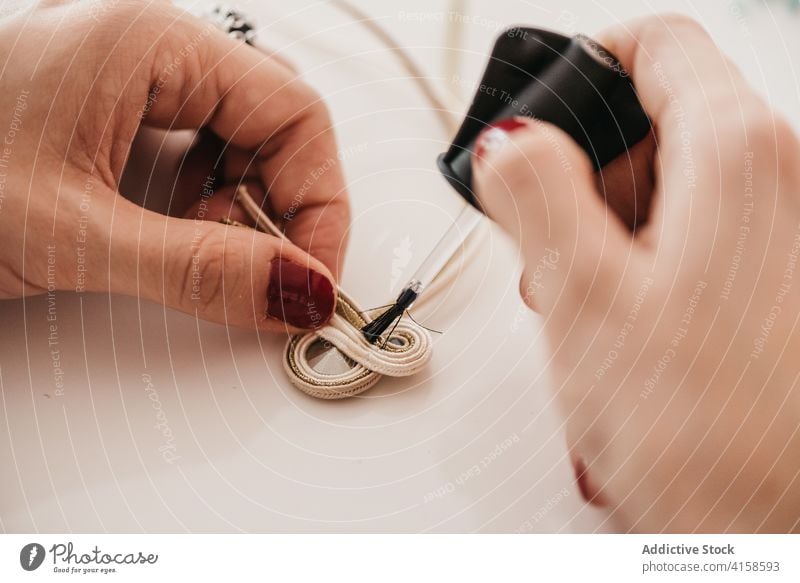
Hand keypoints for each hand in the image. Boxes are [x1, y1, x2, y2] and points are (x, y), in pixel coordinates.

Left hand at [0, 0, 348, 329]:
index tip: (312, 278)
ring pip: (244, 143)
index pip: (297, 115)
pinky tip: (179, 233)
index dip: (321, 204)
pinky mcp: (117, 116)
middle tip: (266, 275)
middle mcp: (150, 49)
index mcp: (150, 40)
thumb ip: (196, 269)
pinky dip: (209, 206)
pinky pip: (201, 154)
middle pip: (278, 127)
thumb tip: (295, 292)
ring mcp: (133, 81)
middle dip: (285, 209)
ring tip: (209, 253)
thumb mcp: (71, 232)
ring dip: (247, 211)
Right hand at [472, 14, 799, 531]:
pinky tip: (617, 317)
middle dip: (586, 170)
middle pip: (659, 120)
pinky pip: (695, 236)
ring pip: (671, 183)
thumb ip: (535, 194)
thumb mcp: (582, 294)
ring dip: (606, 224)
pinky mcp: (772, 281)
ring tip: (577, 294)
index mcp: (736, 156)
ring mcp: (782, 232)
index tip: (541, 115)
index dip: (583, 68)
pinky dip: (642, 259)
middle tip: (549, 236)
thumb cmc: (703, 432)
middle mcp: (779, 180)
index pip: (656, 46)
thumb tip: (509, 144)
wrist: (765, 527)